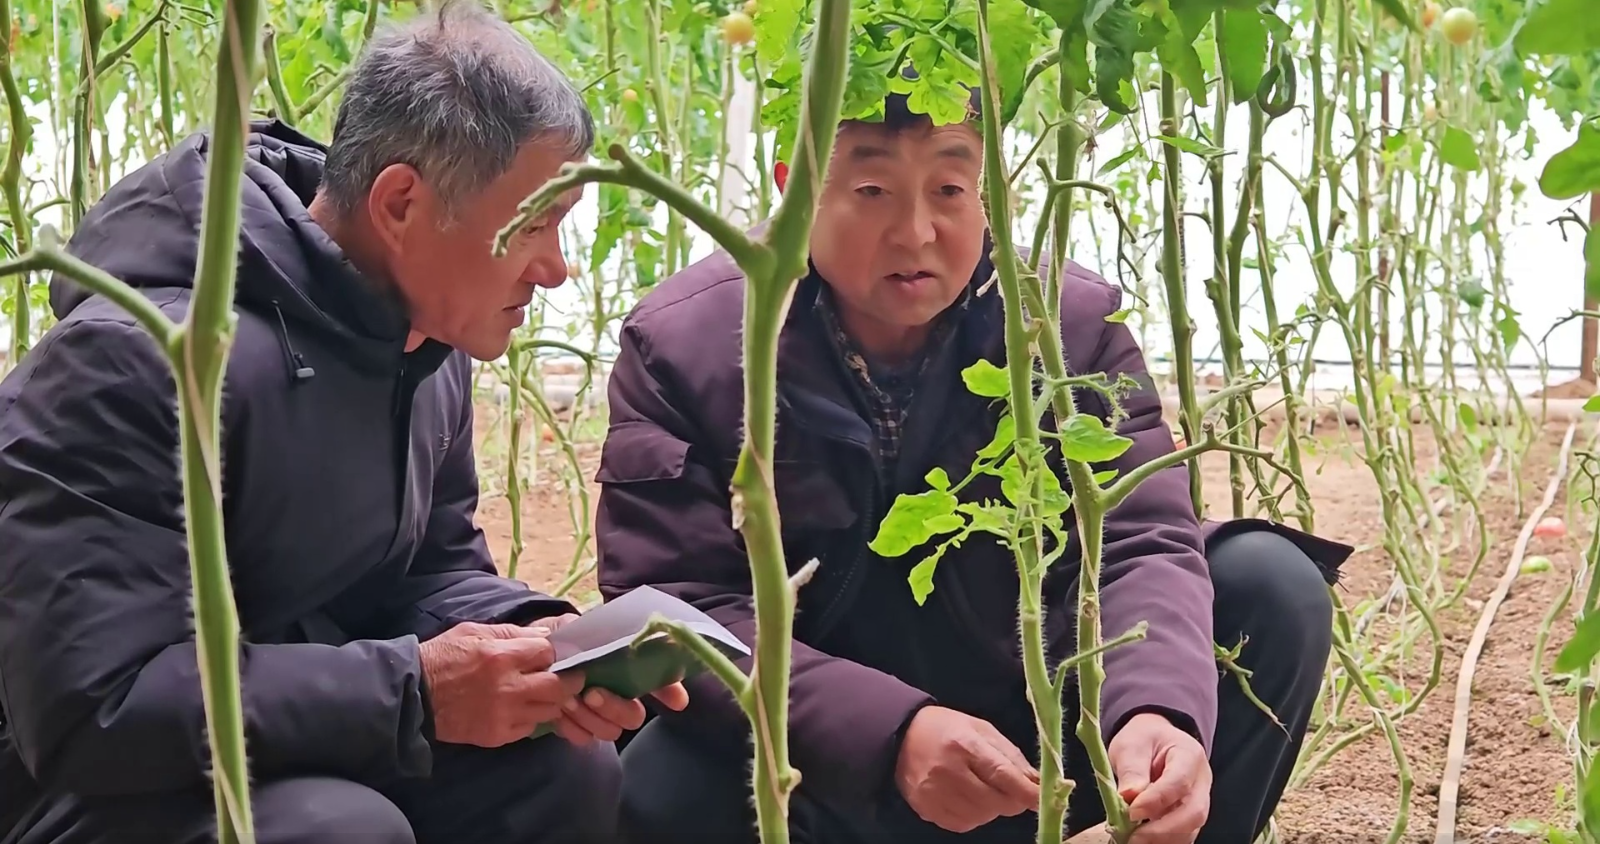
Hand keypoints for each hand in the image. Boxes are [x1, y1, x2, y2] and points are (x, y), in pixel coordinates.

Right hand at [418, 621, 582, 746]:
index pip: (549, 653)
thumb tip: (546, 636)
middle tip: (569, 678)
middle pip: (559, 686)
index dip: (555, 653)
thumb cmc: (443, 657)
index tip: (556, 655)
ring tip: (543, 694)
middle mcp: (508, 687)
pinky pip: (530, 728)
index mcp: (501, 656)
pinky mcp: (497, 736)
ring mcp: (504, 715)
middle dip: (568, 681)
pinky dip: (530, 718)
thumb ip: (512, 633)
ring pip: (549, 710)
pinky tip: (520, 709)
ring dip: (551, 701)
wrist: (413, 696)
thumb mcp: (474, 631)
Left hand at [527, 613, 691, 746]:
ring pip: (611, 731)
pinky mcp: (578, 727)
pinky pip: (585, 739)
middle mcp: (620, 695)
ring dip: (590, 717)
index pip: (661, 681)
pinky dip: (572, 728)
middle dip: (614, 707)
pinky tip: (559, 714)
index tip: (676, 702)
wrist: (528, 656)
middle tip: (590, 693)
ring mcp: (600, 715)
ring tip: (567, 701)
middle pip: (634, 716)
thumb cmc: (559, 639)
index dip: (671, 692)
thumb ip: (602, 633)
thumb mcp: (579, 627)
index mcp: (627, 668)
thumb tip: (624, 639)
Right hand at [894, 706, 1040, 833]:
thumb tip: (1036, 782)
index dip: (1026, 791)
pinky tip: (969, 799)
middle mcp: (947, 771)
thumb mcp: (981, 729)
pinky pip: (963, 824)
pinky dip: (974, 816)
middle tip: (1012, 791)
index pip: (1002, 774)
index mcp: (964, 744)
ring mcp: (934, 793)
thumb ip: (1010, 756)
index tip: (1043, 799)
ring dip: (991, 808)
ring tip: (983, 789)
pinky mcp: (926, 808)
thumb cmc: (947, 728)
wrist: (901, 736)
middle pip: (994, 801)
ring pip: (981, 817)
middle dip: (1011, 801)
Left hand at [1109, 713, 1211, 843]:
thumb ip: (1131, 770)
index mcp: (1189, 755)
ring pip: (1190, 829)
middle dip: (1163, 830)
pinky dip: (1163, 841)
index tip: (1132, 812)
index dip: (1156, 801)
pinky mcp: (1190, 817)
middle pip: (1194, 812)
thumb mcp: (1131, 745)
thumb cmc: (1144, 740)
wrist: (1154, 741)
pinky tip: (1143, 839)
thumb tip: (1129, 797)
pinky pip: (1183, 835)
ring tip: (1134, 840)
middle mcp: (1201, 781)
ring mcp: (1199, 801)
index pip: (1179, 782)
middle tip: (1133, 837)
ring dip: (1163, 839)